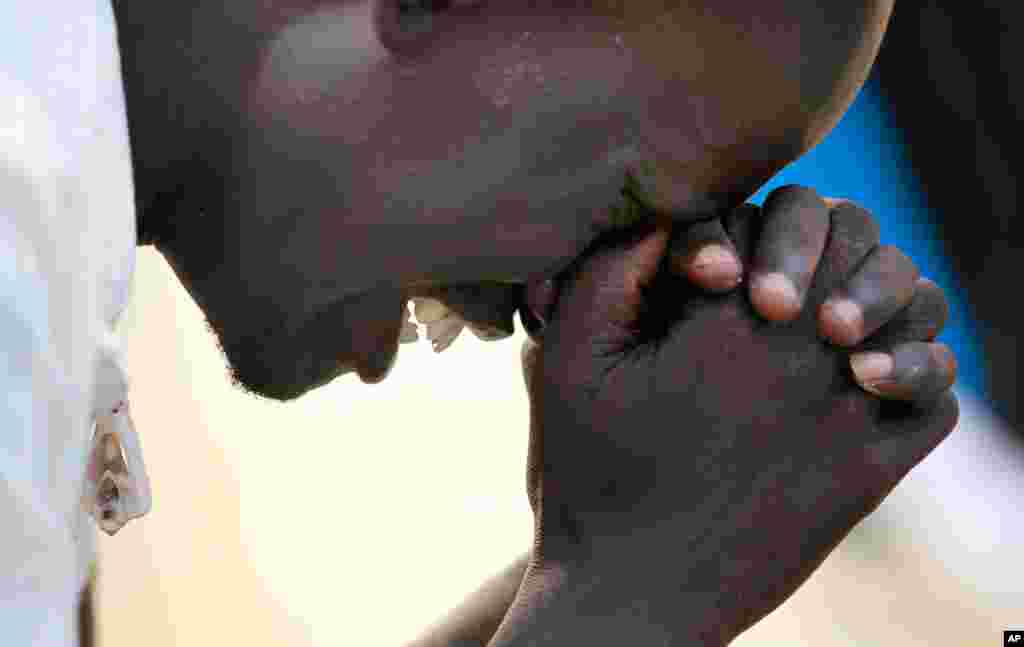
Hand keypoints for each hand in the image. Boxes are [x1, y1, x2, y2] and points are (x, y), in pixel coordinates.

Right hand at [515, 209, 957, 644]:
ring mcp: (849, 420)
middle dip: (818, 250)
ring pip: (914, 311)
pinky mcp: (870, 476)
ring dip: (881, 296)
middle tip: (774, 288)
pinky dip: (915, 368)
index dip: (761, 230)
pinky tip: (864, 376)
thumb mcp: (570, 357)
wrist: (630, 591)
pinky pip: (933, 396)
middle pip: (858, 249)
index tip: (724, 276)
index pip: (788, 221)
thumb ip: (614, 267)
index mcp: (732, 324)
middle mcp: (806, 361)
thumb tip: (670, 209)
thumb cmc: (590, 471)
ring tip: (828, 321)